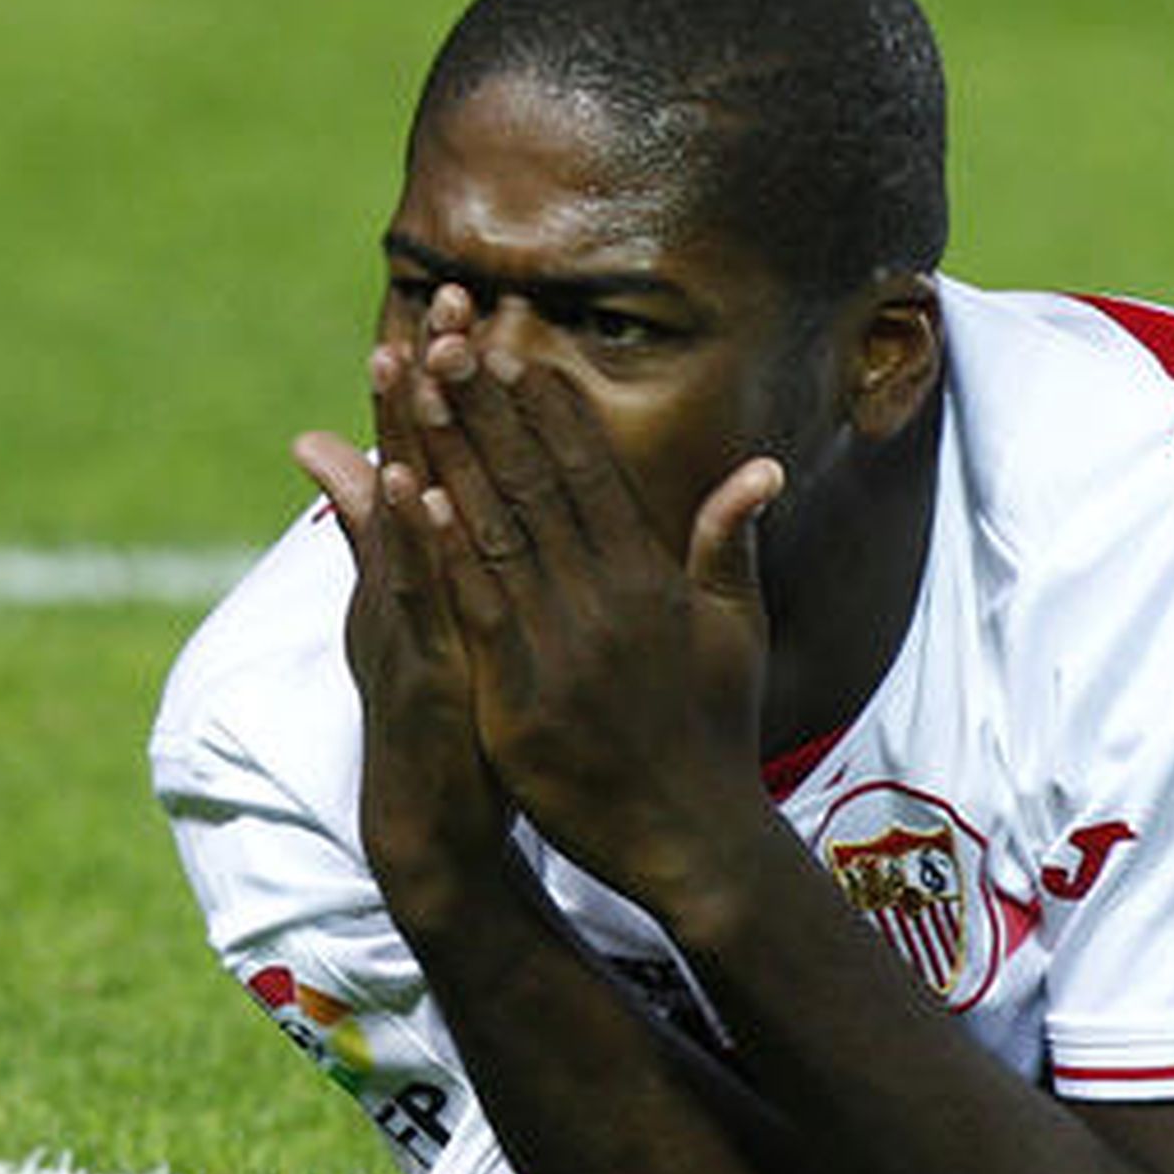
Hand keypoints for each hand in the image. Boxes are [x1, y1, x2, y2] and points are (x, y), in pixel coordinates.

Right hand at [291, 347, 508, 936]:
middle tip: (440, 292)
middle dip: (426, 378)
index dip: (446, 380)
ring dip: (404, 432)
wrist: (439, 819)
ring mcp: (404, 619)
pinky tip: (409, 484)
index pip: (440, 454)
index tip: (465, 300)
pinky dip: (405, 540)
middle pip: (416, 461)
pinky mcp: (413, 667)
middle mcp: (408, 581)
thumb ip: (426, 549)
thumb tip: (418, 481)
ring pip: (402, 513)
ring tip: (403, 355)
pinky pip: (410, 595)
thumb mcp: (439, 624)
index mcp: (430, 566)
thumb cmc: (455, 715)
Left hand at [405, 294, 783, 910]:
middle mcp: (605, 599)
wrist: (694, 836)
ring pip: (495, 531)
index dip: (544, 408)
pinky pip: (474, 609)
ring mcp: (560, 647)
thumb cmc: (717, 731)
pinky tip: (411, 493)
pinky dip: (443, 549)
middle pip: (533, 485)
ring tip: (414, 388)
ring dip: (450, 454)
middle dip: (485, 407)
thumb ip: (731, 542)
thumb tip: (762, 466)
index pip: (589, 474)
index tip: (510, 350)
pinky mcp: (520, 698)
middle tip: (446, 337)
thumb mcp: (735, 629)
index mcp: (650, 578)